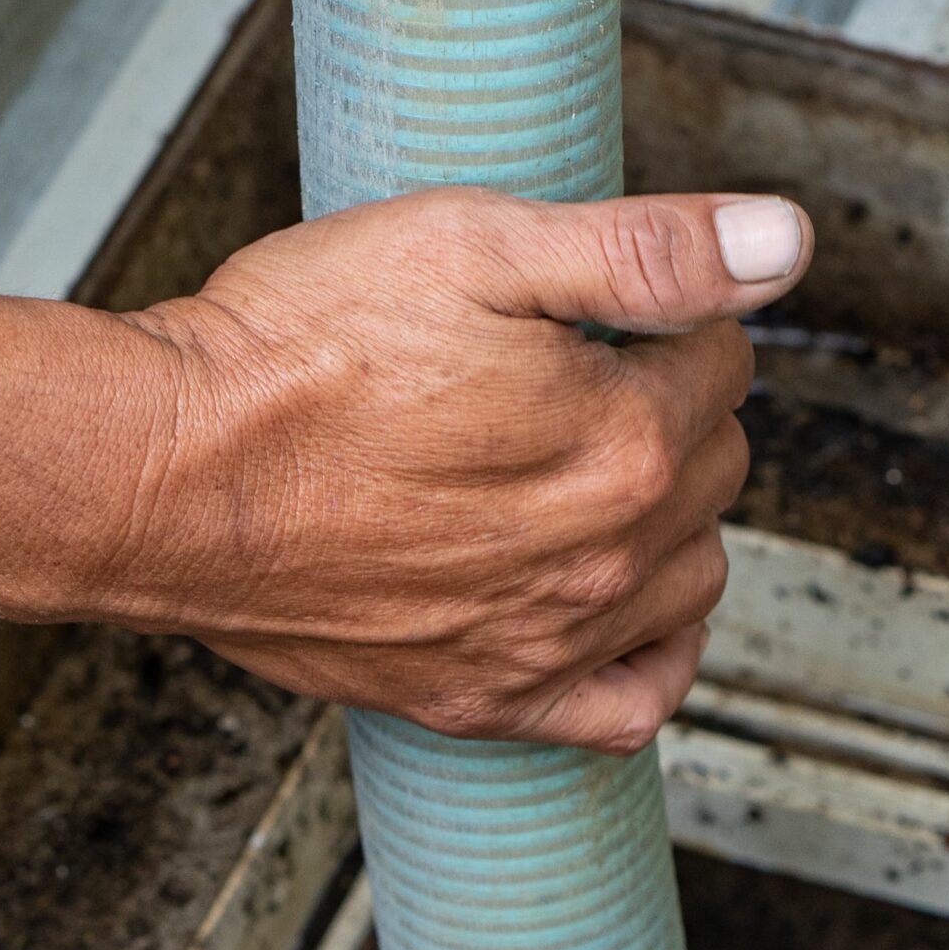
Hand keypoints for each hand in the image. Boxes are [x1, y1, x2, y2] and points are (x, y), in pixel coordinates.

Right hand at [0, 140, 805, 758]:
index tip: (599, 308)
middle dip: (668, 410)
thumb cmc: (296, 353)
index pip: (722, 363)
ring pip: (690, 580)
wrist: (166, 474)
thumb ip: (646, 249)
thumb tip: (782, 242)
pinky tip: (615, 608)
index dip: (665, 317)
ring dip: (667, 525)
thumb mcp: (473, 245)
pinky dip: (647, 660)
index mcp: (624, 442)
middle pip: (715, 470)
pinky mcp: (490, 698)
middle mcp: (606, 557)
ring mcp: (552, 640)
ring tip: (584, 475)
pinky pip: (632, 707)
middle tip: (573, 377)